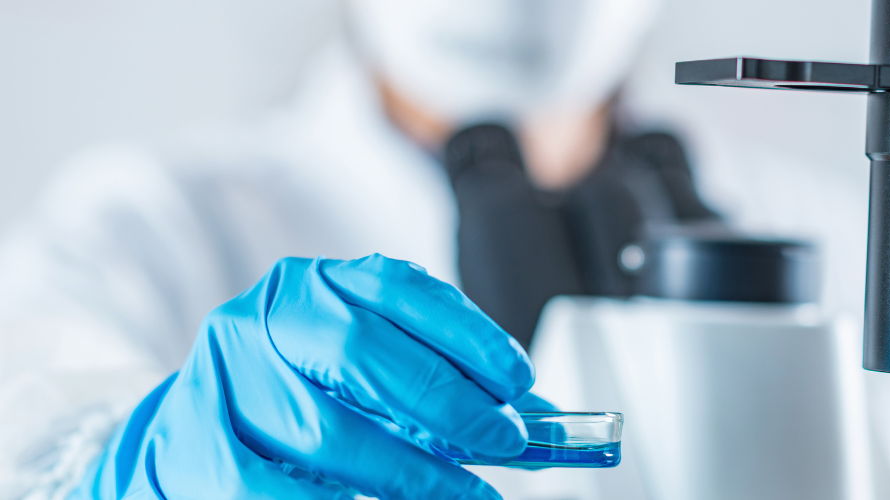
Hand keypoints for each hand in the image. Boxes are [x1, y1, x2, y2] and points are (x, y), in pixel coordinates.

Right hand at [73, 254, 534, 498]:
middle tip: (504, 442)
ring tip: (465, 493)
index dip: (468, 335)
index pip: (401, 291)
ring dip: (410, 472)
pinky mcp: (202, 444)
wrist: (189, 429)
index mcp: (319, 285)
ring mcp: (230, 379)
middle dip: (446, 403)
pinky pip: (279, 489)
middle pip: (362, 354)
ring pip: (326, 431)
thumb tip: (540, 421)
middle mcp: (269, 318)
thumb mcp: (367, 367)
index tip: (520, 382)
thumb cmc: (296, 392)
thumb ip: (445, 384)